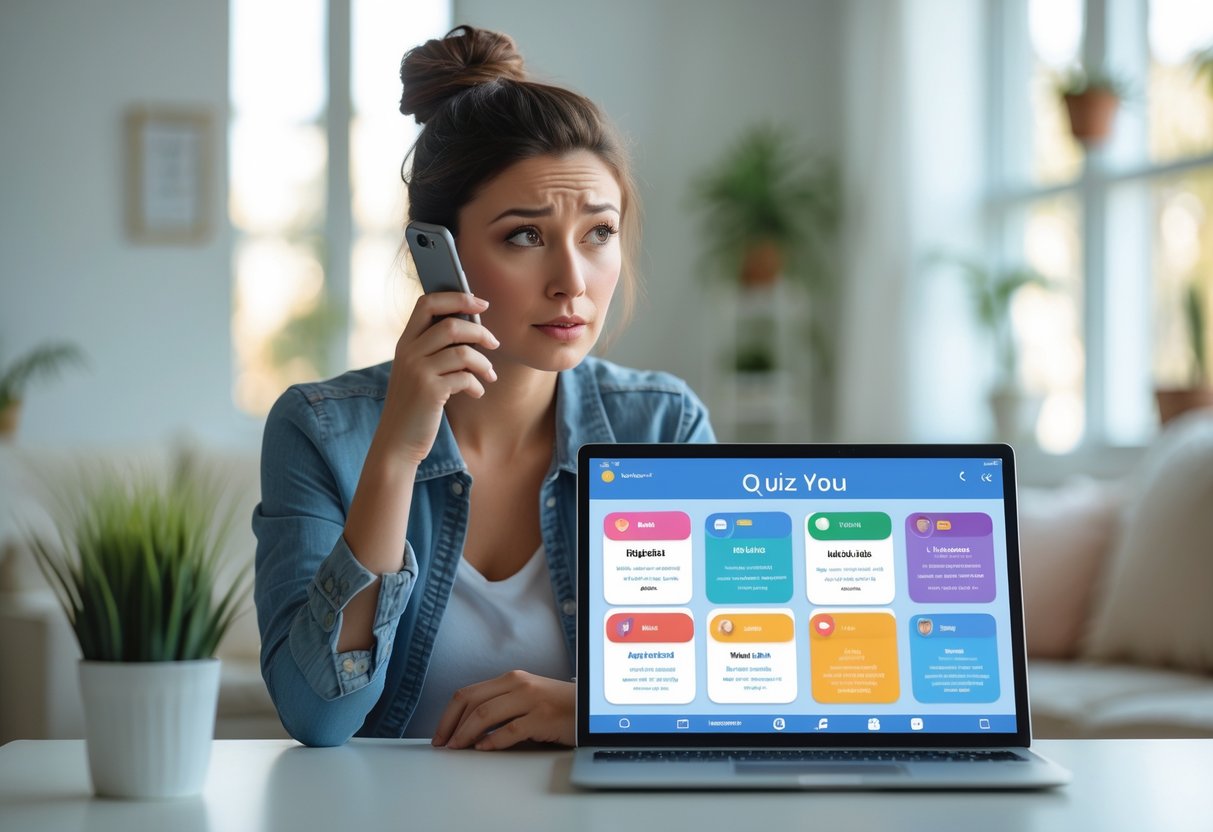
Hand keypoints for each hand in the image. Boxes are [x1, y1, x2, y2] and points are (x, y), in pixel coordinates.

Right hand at [376, 292, 497, 464]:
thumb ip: (433, 348)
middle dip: (480, 332)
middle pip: (452, 325)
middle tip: (494, 343)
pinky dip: (477, 384)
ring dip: (484, 363)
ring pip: (464, 352)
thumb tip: (473, 328)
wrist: (397, 441)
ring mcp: (418, 371)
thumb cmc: (414, 405)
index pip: (427, 302)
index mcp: (405, 342)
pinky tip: (477, 393)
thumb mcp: (416, 371)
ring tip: (489, 375)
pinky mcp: (430, 391)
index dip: (457, 297)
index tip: (480, 303)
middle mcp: (408, 352)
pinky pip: (465, 377)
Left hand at [432, 671, 573, 750]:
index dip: (449, 714)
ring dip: (466, 733)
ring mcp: (530, 699)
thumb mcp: (525, 698)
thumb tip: (468, 728)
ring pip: (486, 714)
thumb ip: (501, 706)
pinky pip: (510, 730)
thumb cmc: (557, 706)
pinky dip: (492, 741)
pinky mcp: (542, 717)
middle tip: (444, 744)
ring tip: (458, 747)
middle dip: (451, 725)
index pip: (468, 693)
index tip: (440, 733)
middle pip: (472, 701)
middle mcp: (518, 684)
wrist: (591, 708)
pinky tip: (484, 748)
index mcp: (510, 679)